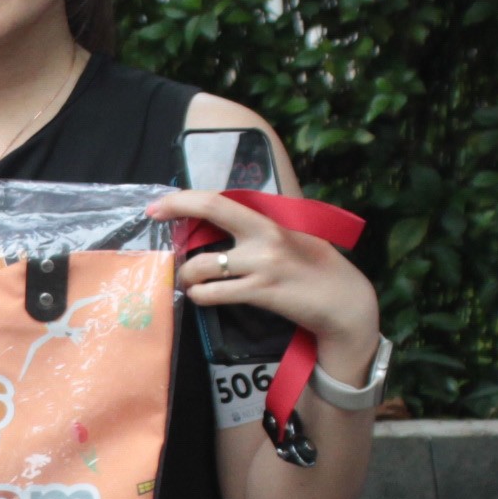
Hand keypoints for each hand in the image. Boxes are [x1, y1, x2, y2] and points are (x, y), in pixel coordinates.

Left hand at [147, 186, 381, 379]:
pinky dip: (200, 296)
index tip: (161, 203)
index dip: (185, 197)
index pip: (220, 198)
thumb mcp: (291, 236)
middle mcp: (265, 235)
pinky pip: (212, 294)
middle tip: (154, 218)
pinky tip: (203, 296)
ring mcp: (262, 264)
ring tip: (191, 280)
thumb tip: (218, 223)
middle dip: (175, 210)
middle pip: (211, 209)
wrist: (343, 301)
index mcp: (270, 219)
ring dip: (186, 275)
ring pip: (201, 265)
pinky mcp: (260, 292)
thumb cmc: (314, 267)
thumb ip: (258, 229)